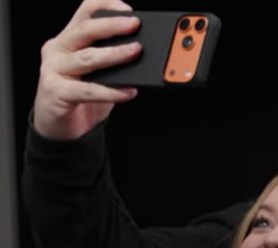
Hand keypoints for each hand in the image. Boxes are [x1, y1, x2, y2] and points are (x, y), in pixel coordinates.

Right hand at [33, 0, 141, 140]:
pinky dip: (111, 91)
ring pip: (87, 57)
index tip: (127, 9)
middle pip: (85, 30)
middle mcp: (58, 49)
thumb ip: (113, 59)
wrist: (59, 126)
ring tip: (136, 52)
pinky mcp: (56, 92)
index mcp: (69, 38)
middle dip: (112, 25)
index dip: (105, 6)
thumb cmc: (81, 94)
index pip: (85, 12)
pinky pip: (87, 90)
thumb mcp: (98, 70)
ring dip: (114, 54)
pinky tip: (129, 92)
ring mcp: (54, 69)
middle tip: (135, 24)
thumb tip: (143, 52)